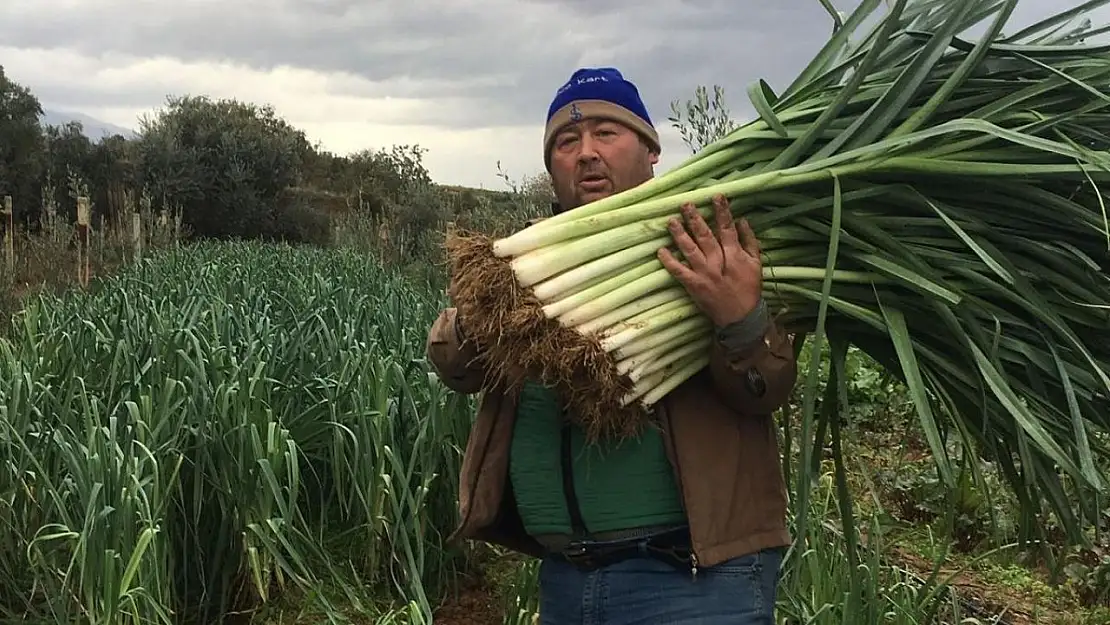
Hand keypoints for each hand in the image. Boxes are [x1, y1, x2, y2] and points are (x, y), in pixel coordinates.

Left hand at [658, 194, 762, 326]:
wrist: (740, 317)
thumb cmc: (749, 288)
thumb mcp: (756, 264)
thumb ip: (750, 241)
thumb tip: (742, 220)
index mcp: (734, 255)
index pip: (727, 229)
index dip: (721, 212)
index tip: (716, 196)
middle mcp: (718, 262)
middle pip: (705, 236)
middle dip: (695, 219)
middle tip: (685, 204)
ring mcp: (704, 274)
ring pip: (690, 250)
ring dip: (680, 235)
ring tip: (671, 221)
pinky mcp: (694, 286)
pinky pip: (679, 272)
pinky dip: (669, 262)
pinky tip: (661, 250)